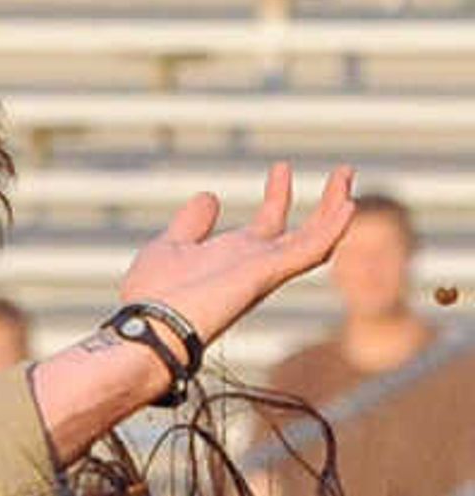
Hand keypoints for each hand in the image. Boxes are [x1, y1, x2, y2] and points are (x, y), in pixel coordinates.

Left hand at [115, 163, 357, 351]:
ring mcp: (264, 271)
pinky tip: (348, 205)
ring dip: (335, 209)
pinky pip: (309, 251)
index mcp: (233, 258)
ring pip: (315, 239)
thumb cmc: (151, 297)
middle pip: (302, 232)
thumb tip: (208, 197)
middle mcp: (254, 266)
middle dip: (325, 203)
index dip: (278, 195)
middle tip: (343, 170)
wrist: (147, 328)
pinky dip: (331, 229)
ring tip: (346, 175)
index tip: (282, 168)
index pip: (267, 224)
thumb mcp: (170, 247)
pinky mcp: (266, 274)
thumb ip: (192, 224)